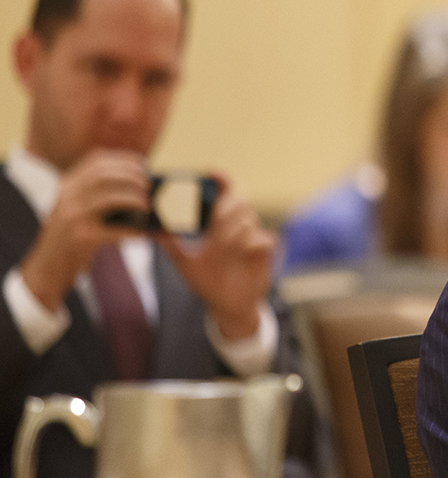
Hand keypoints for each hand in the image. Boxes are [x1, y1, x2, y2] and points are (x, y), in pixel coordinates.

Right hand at [19, 150, 150, 310]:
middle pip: (103, 175)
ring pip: (108, 198)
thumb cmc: (71, 239)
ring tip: (147, 207)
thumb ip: (99, 196)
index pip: (95, 161)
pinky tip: (142, 234)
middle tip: (148, 186)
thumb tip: (139, 188)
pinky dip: (131, 231)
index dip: (123, 159)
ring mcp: (71, 216)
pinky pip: (113, 230)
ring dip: (133, 199)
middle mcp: (66, 196)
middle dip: (131, 176)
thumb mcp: (77, 210)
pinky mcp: (79, 237)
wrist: (46, 268)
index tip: (142, 164)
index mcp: (67, 186)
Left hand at [158, 177, 274, 340]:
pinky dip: (250, 244)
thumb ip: (171, 245)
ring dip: (232, 230)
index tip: (211, 171)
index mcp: (220, 223)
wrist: (227, 306)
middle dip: (224, 209)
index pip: (224, 192)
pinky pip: (264, 238)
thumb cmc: (209, 282)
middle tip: (212, 225)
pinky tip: (240, 255)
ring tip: (221, 247)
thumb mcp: (184, 263)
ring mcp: (253, 237)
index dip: (220, 179)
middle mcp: (238, 226)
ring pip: (249, 217)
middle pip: (240, 198)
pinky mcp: (266, 251)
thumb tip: (152, 231)